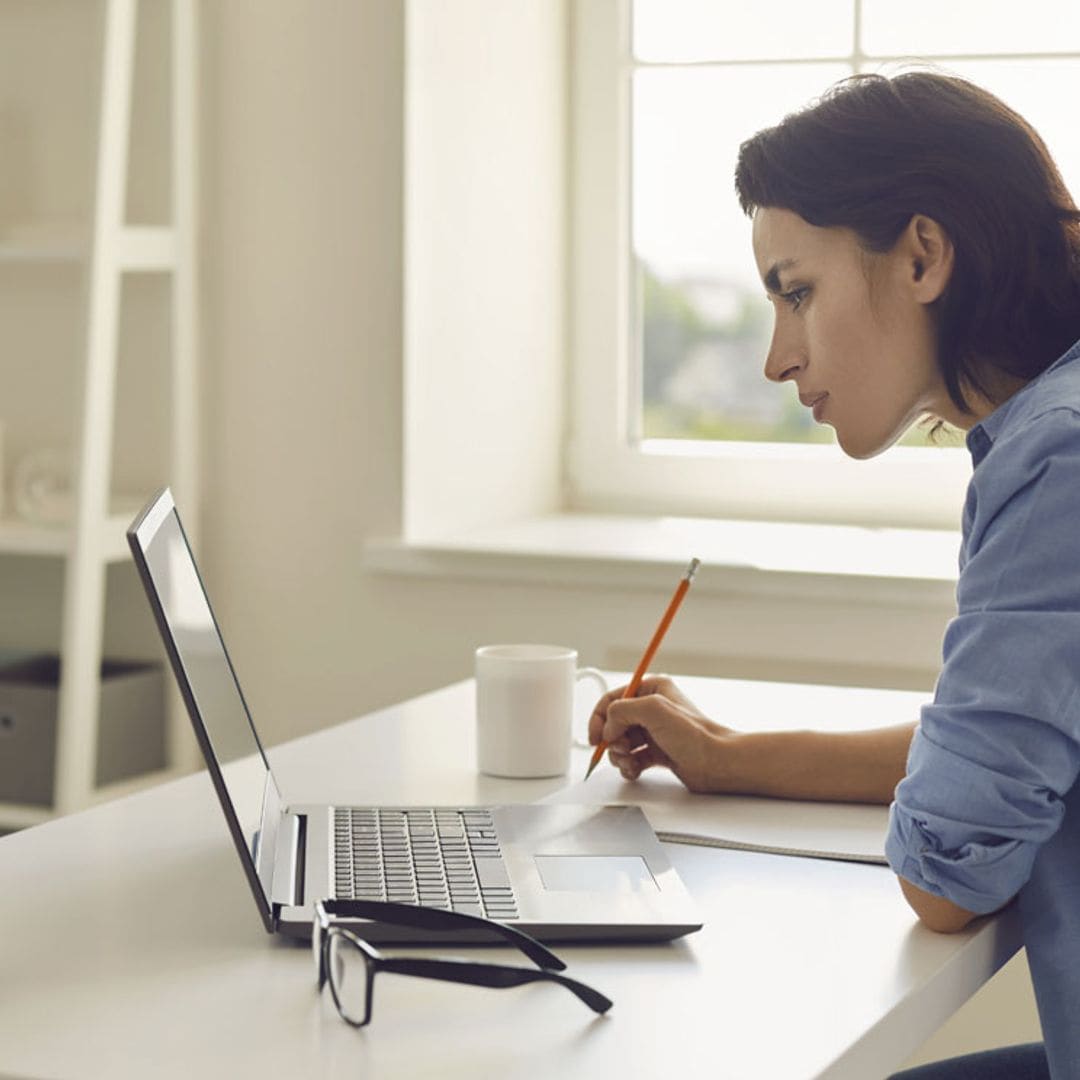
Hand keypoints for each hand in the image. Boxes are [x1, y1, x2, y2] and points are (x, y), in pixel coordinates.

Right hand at [588, 676, 736, 793]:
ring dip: (620, 756)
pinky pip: (632, 758)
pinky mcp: (658, 752)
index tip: (596, 736)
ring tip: (630, 763)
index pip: (613, 699)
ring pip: (622, 743)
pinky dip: (629, 766)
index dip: (599, 717)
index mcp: (652, 689)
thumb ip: (621, 710)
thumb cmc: (696, 735)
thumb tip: (608, 727)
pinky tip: (635, 770)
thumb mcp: (653, 709)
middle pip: (614, 724)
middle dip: (612, 740)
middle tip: (620, 750)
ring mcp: (655, 732)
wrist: (717, 763)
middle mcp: (652, 709)